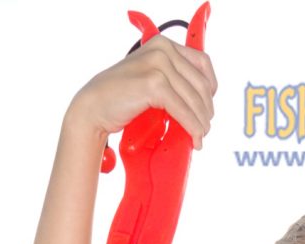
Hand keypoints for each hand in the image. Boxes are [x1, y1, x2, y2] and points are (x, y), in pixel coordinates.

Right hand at [67, 34, 216, 149]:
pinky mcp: (153, 83)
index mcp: (162, 44)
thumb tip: (200, 103)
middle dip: (206, 111)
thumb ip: (171, 81)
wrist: (94, 107)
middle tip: (204, 129)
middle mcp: (162, 49)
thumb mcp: (149, 80)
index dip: (210, 87)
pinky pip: (183, 110)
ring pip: (194, 100)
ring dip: (201, 123)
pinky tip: (194, 138)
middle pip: (201, 84)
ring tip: (199, 137)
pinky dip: (192, 127)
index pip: (202, 63)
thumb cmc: (120, 98)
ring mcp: (158, 64)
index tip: (207, 106)